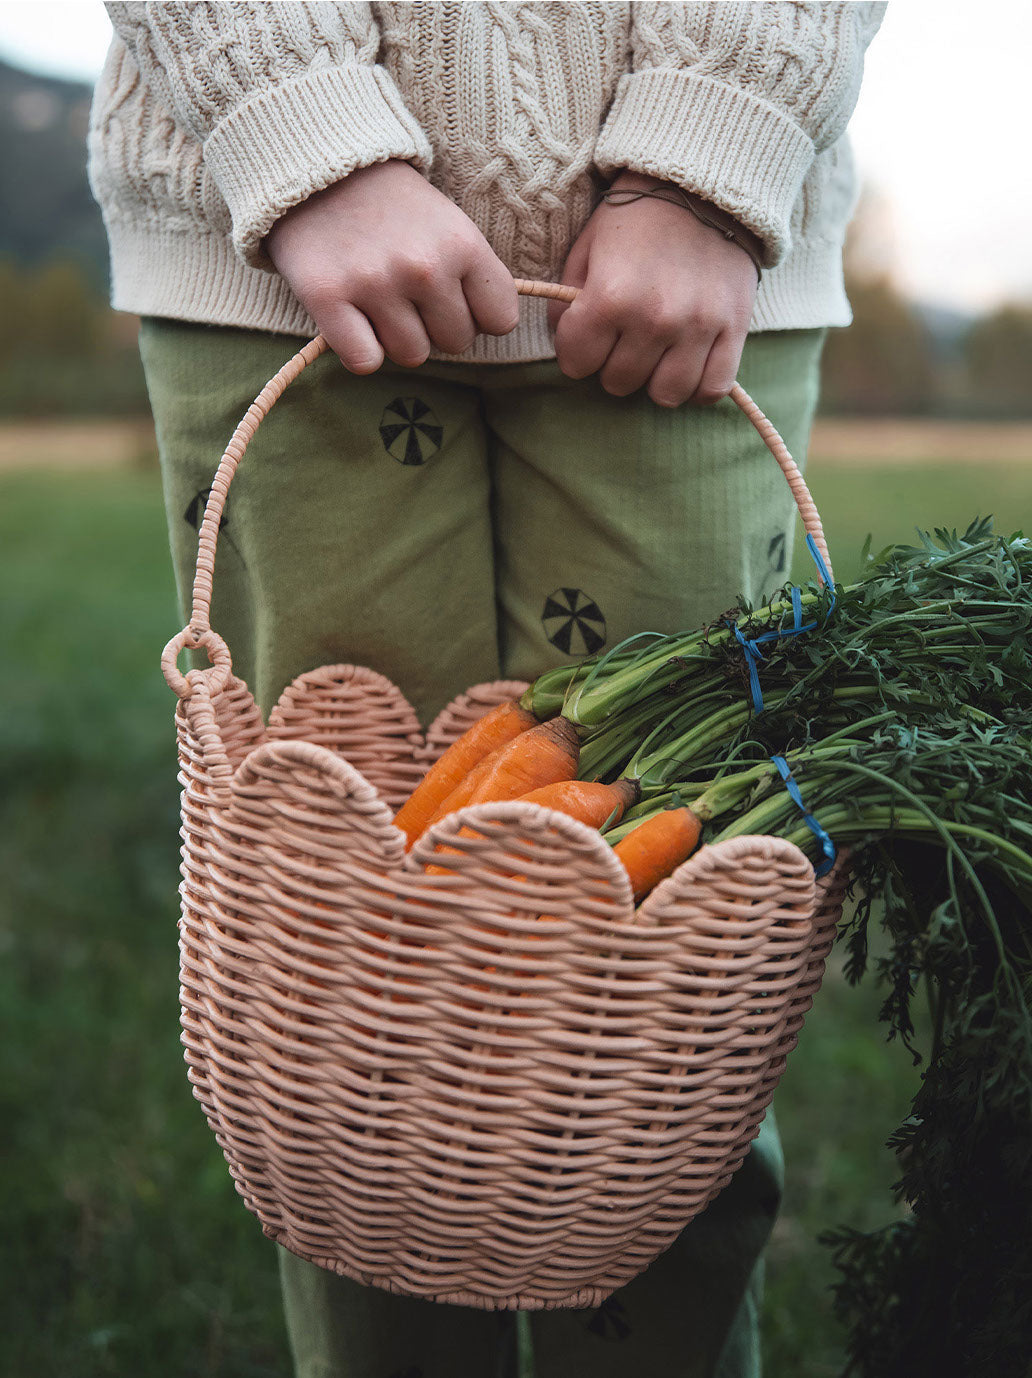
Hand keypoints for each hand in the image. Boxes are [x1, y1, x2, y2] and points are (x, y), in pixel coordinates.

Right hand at [265, 159, 519, 371]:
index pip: (501, 319)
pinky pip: (365, 362)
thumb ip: (474, 273)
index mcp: (462, 244)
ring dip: (396, 338)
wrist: (322, 169)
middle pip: (456, 343)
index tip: (456, 299)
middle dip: (436, 327)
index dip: (478, 316)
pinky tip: (354, 320)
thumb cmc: (394, 208)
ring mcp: (375, 284)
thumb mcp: (449, 224)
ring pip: (412, 356)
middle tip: (410, 296)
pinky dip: (360, 350)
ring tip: (379, 300)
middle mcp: (424, 266)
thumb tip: (490, 329)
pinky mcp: (328, 298)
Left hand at [547, 171, 760, 406]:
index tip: (587, 335)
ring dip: (655, 379)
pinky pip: (711, 389)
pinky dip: (697, 385)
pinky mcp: (734, 329)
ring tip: (656, 353)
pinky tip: (688, 363)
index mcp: (610, 296)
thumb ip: (568, 302)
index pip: (576, 364)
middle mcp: (654, 318)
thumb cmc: (636, 219)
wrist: (704, 185)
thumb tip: (566, 343)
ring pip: (665, 396)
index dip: (576, 352)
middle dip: (614, 363)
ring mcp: (698, 327)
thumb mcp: (587, 248)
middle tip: (624, 337)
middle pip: (618, 383)